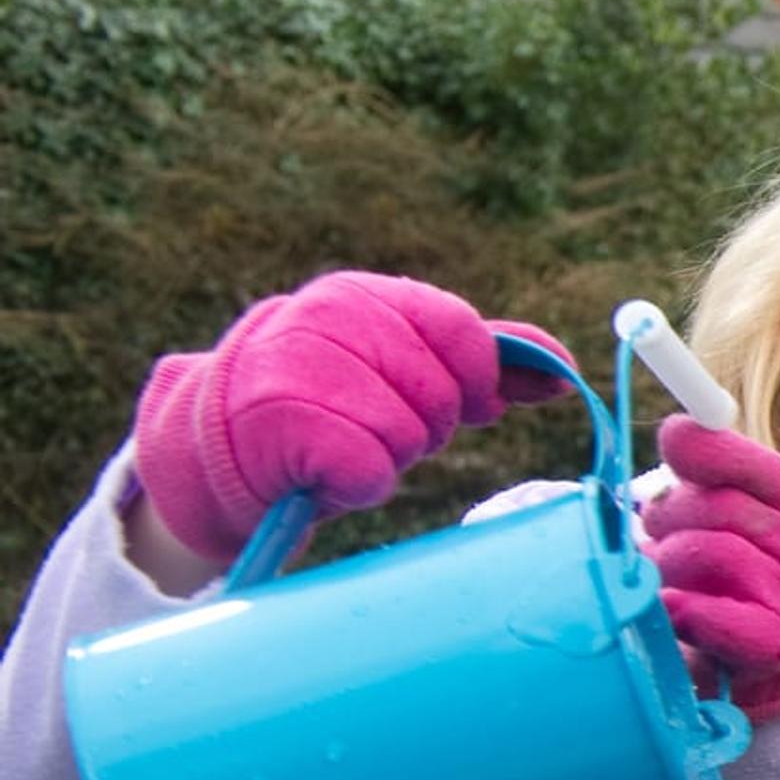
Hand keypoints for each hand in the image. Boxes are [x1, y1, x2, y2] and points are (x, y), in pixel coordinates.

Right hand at [130, 272, 559, 563]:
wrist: (215, 450)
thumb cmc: (324, 409)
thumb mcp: (399, 372)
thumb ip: (480, 363)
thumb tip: (564, 370)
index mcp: (362, 295)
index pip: (464, 334)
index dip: (471, 384)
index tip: (448, 404)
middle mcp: (325, 314)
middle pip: (442, 394)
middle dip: (422, 426)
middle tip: (368, 426)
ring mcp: (295, 363)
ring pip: (408, 434)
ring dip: (385, 457)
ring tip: (337, 444)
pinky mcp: (277, 420)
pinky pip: (369, 469)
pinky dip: (356, 484)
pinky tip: (320, 471)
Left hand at [641, 417, 779, 723]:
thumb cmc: (749, 595)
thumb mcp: (741, 530)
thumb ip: (713, 482)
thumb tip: (679, 429)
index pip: (758, 465)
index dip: (709, 451)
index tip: (673, 445)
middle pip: (724, 506)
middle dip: (673, 518)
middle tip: (658, 541)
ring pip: (717, 553)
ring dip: (672, 568)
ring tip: (665, 585)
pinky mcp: (778, 655)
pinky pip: (726, 621)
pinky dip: (689, 613)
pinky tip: (672, 611)